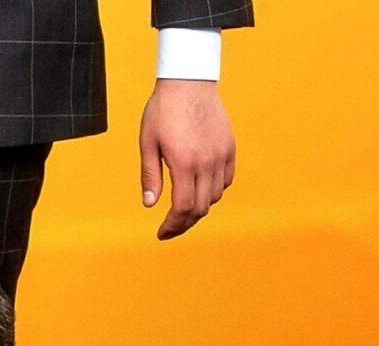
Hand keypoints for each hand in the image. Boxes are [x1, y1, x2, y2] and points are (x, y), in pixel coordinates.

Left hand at [139, 80, 235, 240]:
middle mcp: (207, 162)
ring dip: (198, 208)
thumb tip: (150, 205)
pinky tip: (199, 190)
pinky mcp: (230, 148)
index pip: (183, 209)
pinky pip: (226, 181)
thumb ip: (150, 176)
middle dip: (184, 224)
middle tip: (169, 228)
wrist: (189, 80)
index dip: (173, 226)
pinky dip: (213, 191)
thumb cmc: (163, 109)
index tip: (162, 232)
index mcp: (184, 163)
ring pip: (214, 197)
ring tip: (182, 209)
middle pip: (200, 208)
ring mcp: (221, 155)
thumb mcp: (147, 143)